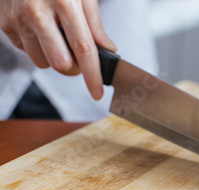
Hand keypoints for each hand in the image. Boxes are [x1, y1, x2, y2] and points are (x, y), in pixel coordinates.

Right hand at [0, 0, 115, 99]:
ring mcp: (17, 18)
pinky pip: (25, 51)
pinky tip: (40, 30)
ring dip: (54, 57)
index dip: (92, 75)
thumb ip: (95, 23)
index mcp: (64, 3)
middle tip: (78, 58)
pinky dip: (36, 47)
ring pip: (41, 62)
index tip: (97, 93)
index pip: (83, 50)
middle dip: (73, 68)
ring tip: (57, 37)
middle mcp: (37, 11)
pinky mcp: (4, 23)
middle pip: (60, 63)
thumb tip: (108, 49)